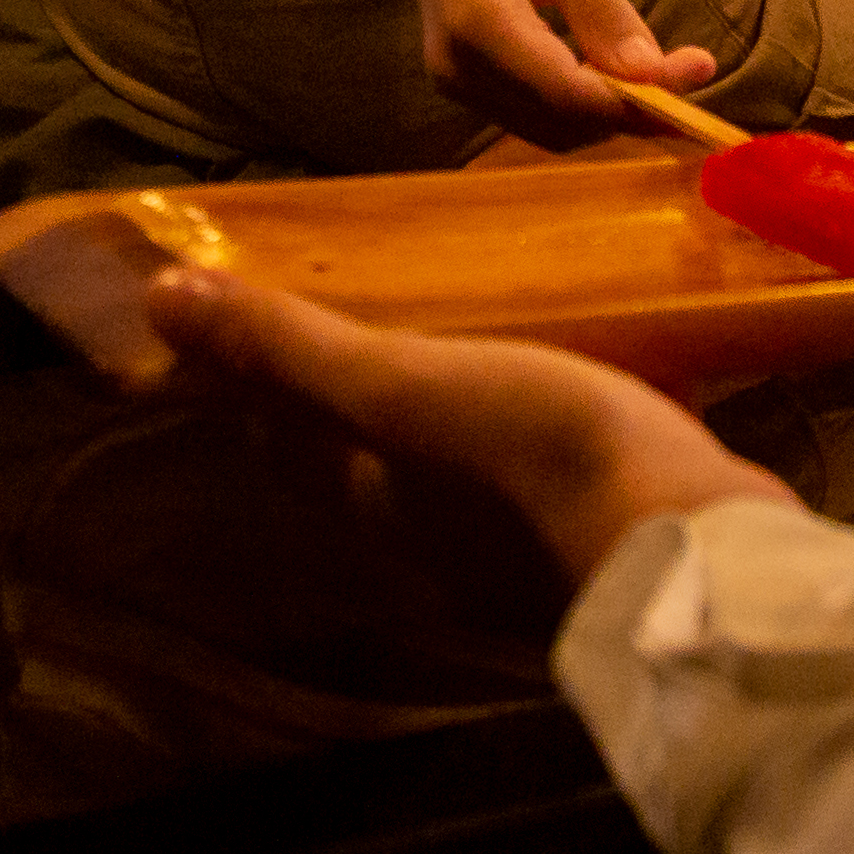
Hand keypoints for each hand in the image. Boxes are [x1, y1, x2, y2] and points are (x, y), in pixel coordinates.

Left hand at [146, 266, 796, 582]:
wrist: (692, 552)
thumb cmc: (534, 458)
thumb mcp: (403, 385)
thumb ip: (292, 350)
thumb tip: (160, 302)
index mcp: (374, 497)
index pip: (286, 441)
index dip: (260, 385)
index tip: (254, 321)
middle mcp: (433, 535)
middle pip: (371, 455)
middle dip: (362, 390)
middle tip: (377, 304)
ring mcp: (521, 545)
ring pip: (462, 466)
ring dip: (460, 407)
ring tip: (484, 328)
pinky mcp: (602, 530)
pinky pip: (552, 467)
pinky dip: (549, 420)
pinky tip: (590, 376)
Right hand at [392, 0, 719, 142]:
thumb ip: (602, 9)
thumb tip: (652, 75)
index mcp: (480, 23)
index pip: (569, 93)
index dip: (639, 98)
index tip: (702, 70)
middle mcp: (459, 68)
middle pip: (562, 122)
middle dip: (632, 109)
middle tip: (692, 69)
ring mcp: (454, 81)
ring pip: (550, 129)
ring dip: (609, 113)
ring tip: (661, 73)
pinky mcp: (461, 82)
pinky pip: (532, 114)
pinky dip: (580, 104)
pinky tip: (613, 73)